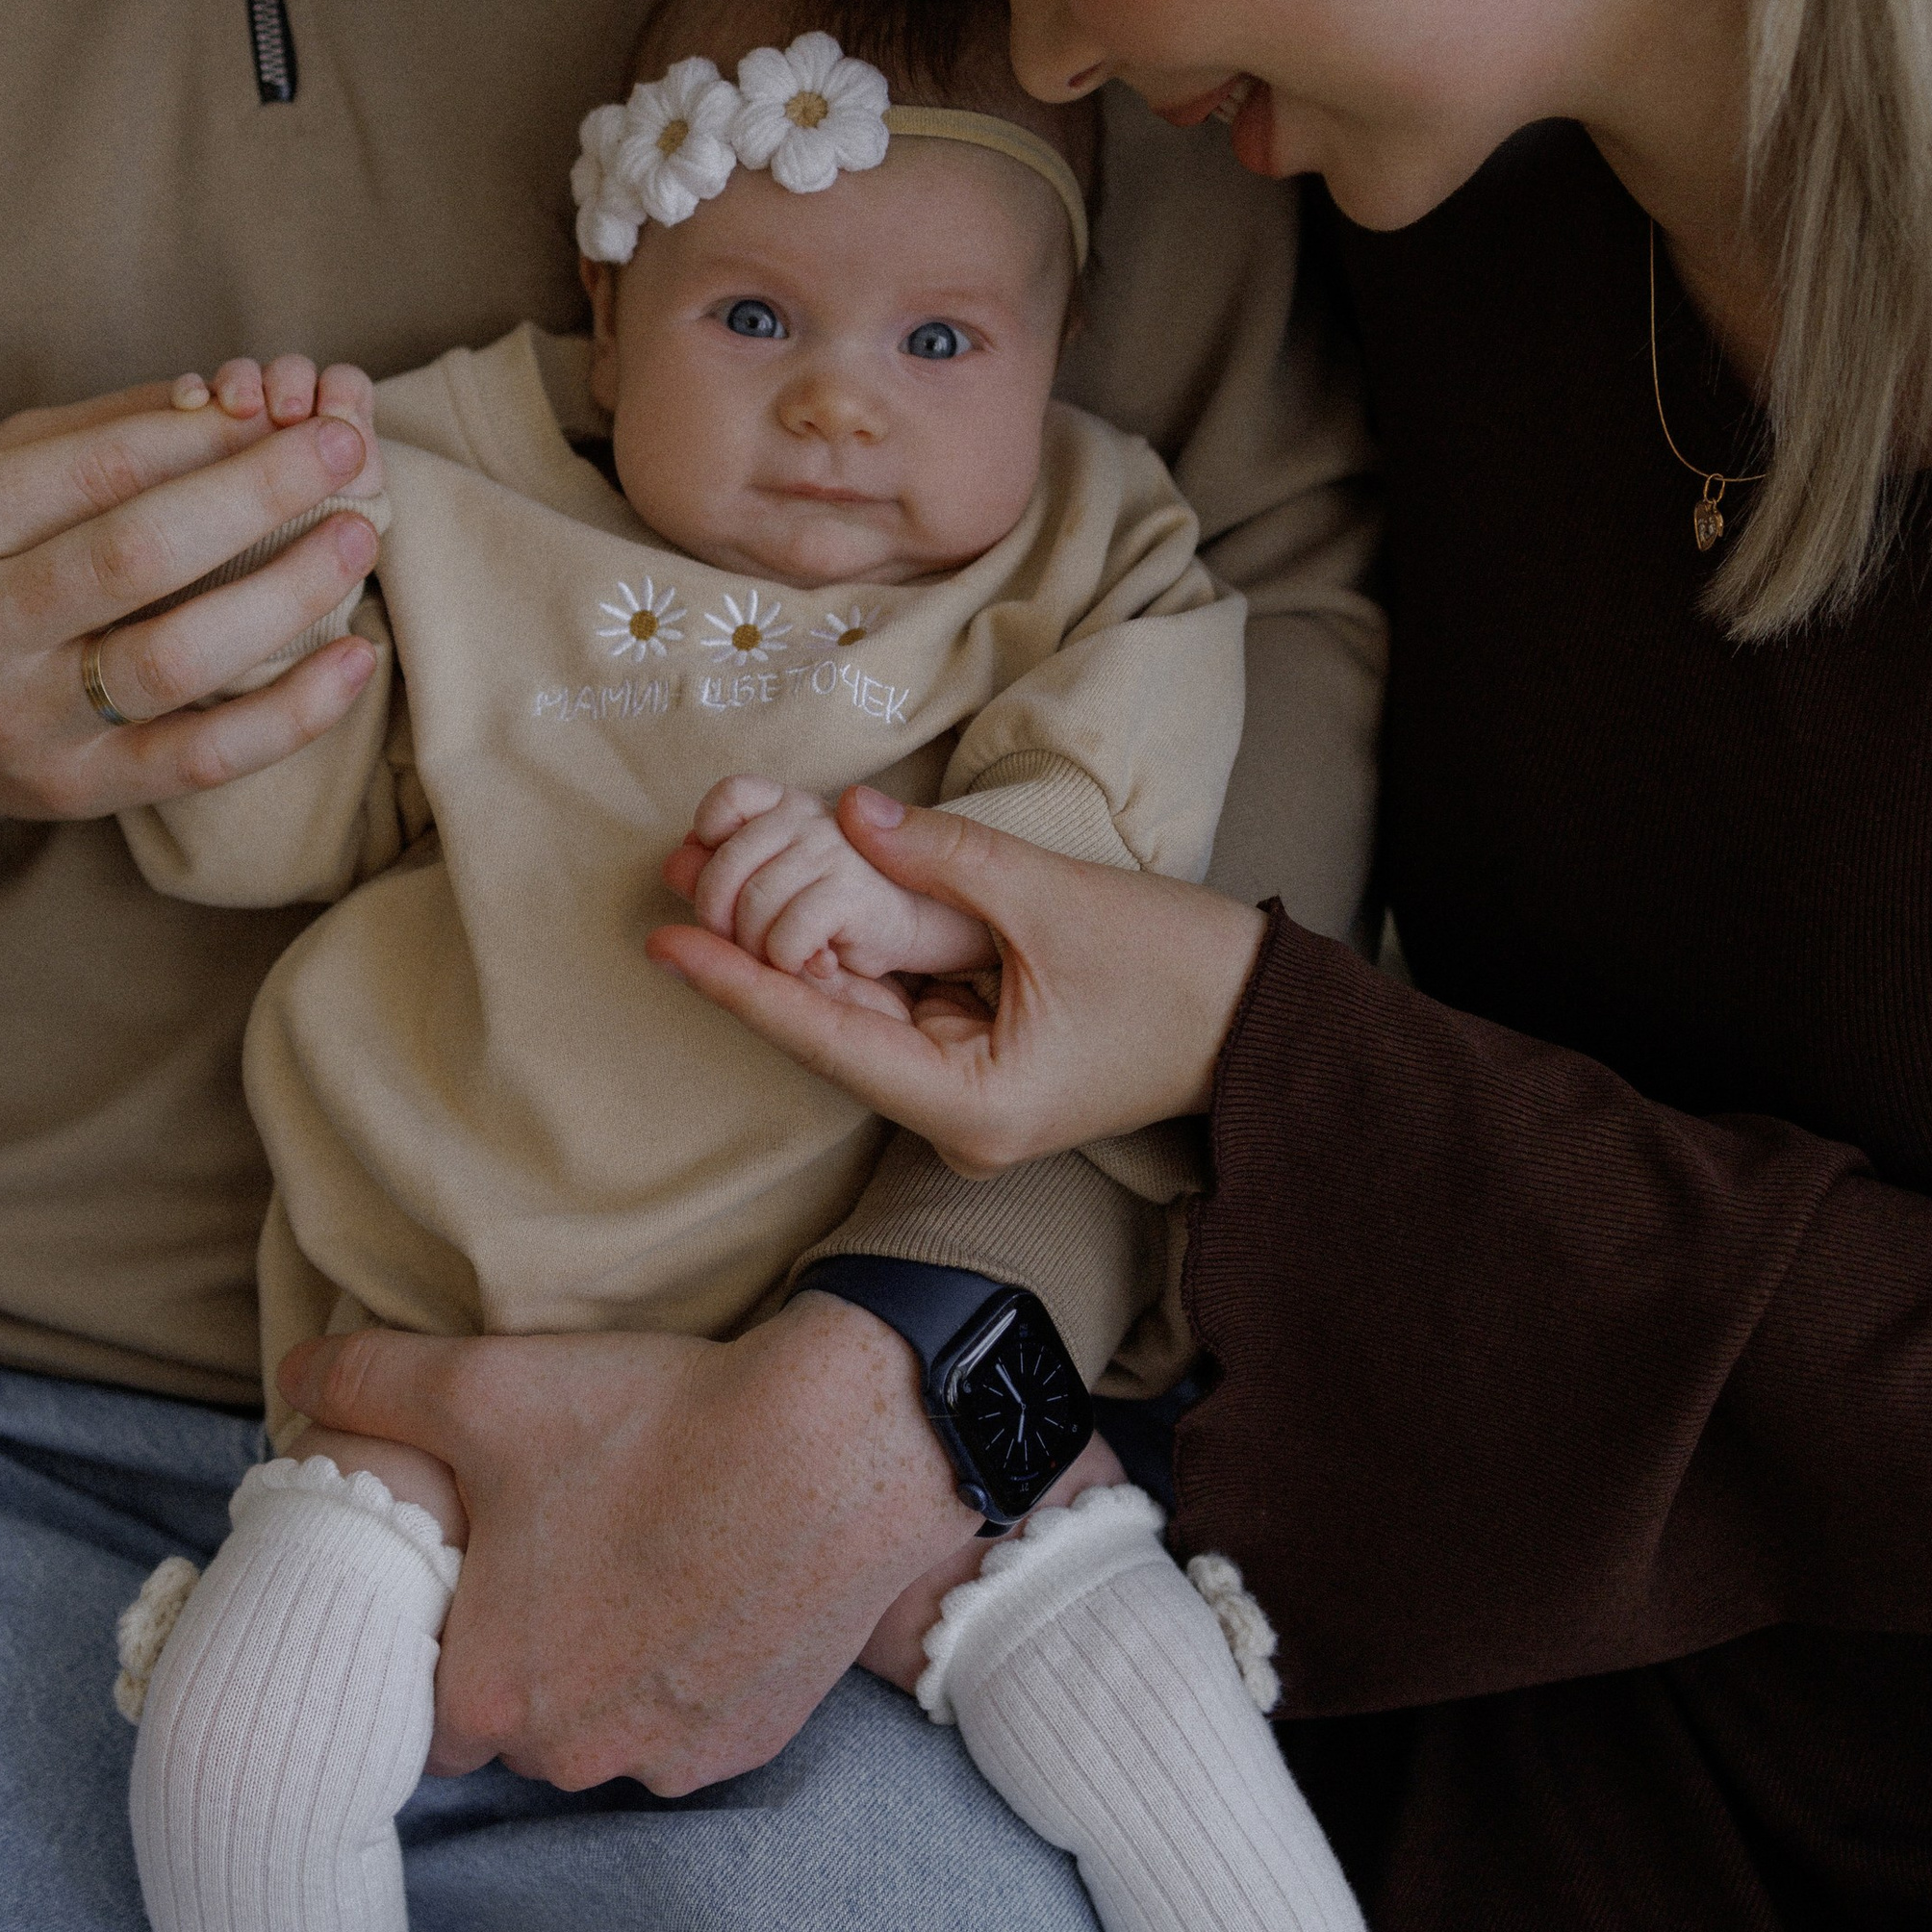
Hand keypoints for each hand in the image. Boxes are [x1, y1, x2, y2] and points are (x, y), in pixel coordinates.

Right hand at [0, 361, 383, 821]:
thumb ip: (110, 432)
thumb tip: (243, 405)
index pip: (92, 468)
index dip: (205, 437)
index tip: (291, 408)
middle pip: (137, 554)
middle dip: (259, 493)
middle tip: (345, 448)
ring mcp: (15, 722)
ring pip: (178, 658)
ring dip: (288, 593)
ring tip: (357, 537)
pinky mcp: (74, 792)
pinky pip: (203, 756)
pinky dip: (294, 712)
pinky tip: (356, 658)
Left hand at [277, 1297, 983, 1792]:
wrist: (841, 1444)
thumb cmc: (653, 1422)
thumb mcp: (485, 1386)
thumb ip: (366, 1389)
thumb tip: (288, 1386)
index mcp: (491, 1691)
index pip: (422, 1708)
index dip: (440, 1642)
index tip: (472, 1580)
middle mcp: (575, 1751)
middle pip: (517, 1721)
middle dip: (526, 1654)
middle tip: (556, 1557)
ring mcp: (670, 1756)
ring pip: (602, 1728)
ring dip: (606, 1671)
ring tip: (635, 1563)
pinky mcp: (750, 1742)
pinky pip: (685, 1726)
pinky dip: (686, 1675)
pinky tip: (704, 1589)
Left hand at [648, 786, 1271, 1172]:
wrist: (1268, 1017)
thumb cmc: (1179, 974)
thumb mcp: (1053, 901)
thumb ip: (942, 857)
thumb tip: (850, 816)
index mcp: (967, 1106)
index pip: (824, 1036)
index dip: (738, 984)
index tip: (663, 942)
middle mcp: (954, 1115)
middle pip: (832, 1022)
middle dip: (754, 947)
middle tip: (672, 879)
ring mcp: (968, 1090)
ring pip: (862, 1006)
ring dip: (798, 939)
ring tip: (709, 876)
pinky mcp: (986, 1060)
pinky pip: (903, 999)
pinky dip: (859, 945)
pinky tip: (803, 894)